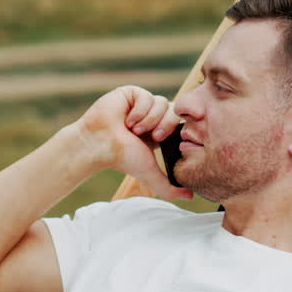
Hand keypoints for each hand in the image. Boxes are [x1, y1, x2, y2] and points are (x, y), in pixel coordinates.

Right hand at [71, 86, 191, 200]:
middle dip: (164, 125)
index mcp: (158, 131)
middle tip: (152, 137)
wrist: (100, 144)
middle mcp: (151, 116)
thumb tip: (191, 197)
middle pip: (174, 112)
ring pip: (163, 102)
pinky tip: (128, 120)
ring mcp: (142, 103)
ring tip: (134, 130)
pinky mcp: (132, 93)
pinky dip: (140, 110)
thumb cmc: (121, 159)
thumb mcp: (150, 173)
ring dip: (150, 119)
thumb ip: (170, 187)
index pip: (179, 124)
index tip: (162, 141)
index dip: (175, 130)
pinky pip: (148, 96)